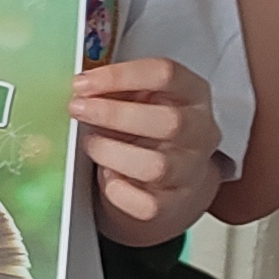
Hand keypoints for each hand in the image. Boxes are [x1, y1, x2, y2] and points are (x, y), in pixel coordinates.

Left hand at [73, 57, 221, 238]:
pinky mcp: (173, 204)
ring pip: (157, 166)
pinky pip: (145, 203)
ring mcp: (190, 171)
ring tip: (91, 144)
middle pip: (169, 122)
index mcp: (193, 94)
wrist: (170, 180)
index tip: (82, 83)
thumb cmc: (148, 128)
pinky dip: (118, 190)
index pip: (166, 74)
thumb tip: (78, 91)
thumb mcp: (139, 99)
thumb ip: (115, 90)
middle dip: (113, 114)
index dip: (119, 76)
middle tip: (78, 110)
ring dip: (111, 152)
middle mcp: (200, 132)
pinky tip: (107, 176)